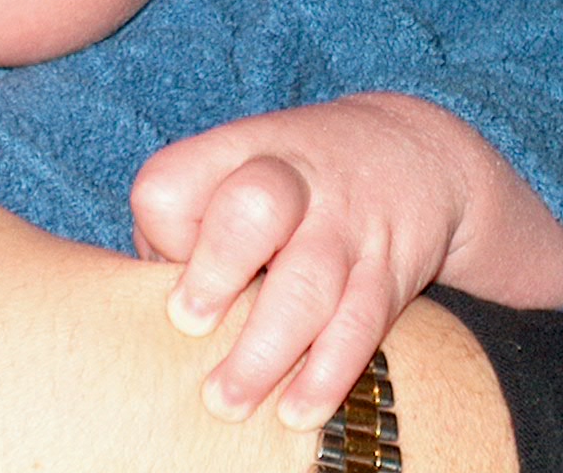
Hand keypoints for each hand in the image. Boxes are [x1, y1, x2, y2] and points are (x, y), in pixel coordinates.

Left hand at [130, 94, 468, 429]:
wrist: (411, 151)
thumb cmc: (288, 181)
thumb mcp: (233, 170)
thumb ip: (186, 231)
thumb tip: (151, 318)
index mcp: (233, 153)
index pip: (172, 183)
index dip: (161, 229)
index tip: (167, 265)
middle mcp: (293, 179)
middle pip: (254, 207)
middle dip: (217, 269)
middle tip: (189, 324)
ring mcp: (346, 223)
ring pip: (308, 284)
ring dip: (264, 352)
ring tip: (227, 401)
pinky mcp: (389, 270)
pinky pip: (359, 325)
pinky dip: (325, 374)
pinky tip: (295, 412)